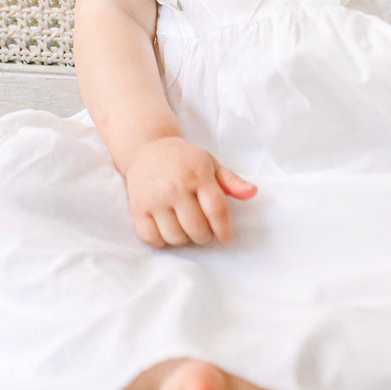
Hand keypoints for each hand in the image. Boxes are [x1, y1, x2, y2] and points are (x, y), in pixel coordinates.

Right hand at [124, 136, 256, 248]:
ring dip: (184, 239)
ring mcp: (155, 199)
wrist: (148, 148)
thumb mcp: (211, 164)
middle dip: (204, 236)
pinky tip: (168, 230)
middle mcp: (175, 187)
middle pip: (197, 228)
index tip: (226, 237)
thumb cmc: (184, 160)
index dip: (224, 229)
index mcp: (198, 175)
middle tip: (204, 230)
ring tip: (185, 227)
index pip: (216, 210)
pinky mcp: (138, 208)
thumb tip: (252, 193)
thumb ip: (232, 182)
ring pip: (175, 237)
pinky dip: (162, 241)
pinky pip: (151, 238)